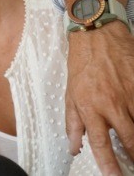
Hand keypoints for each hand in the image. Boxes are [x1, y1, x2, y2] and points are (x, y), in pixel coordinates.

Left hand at [66, 21, 133, 175]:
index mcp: (90, 107)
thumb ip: (73, 122)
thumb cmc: (81, 64)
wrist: (96, 34)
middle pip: (129, 140)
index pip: (101, 144)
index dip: (109, 165)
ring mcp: (130, 95)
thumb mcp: (69, 93)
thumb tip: (73, 147)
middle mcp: (111, 104)